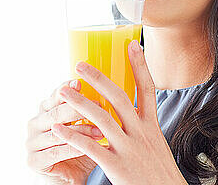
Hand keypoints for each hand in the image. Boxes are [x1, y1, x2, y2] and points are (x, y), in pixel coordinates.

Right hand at [26, 79, 102, 183]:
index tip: (81, 83)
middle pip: (56, 112)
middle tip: (101, 108)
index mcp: (46, 110)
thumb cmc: (83, 148)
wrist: (74, 178)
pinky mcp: (33, 161)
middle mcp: (35, 123)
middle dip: (79, 109)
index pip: (55, 95)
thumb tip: (113, 89)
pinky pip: (55, 152)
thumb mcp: (87, 125)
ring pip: (57, 132)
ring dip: (81, 131)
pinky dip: (73, 149)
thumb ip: (91, 109)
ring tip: (101, 132)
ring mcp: (32, 142)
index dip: (67, 88)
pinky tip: (88, 148)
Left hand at [50, 40, 187, 184]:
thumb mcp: (156, 145)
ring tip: (62, 91)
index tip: (132, 45)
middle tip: (80, 65)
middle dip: (98, 79)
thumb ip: (143, 128)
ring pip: (101, 118)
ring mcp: (129, 149)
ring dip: (79, 102)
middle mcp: (141, 133)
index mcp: (151, 126)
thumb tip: (132, 113)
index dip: (140, 65)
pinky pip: (91, 147)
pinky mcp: (117, 167)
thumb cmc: (160, 174)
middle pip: (119, 98)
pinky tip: (57, 128)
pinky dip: (72, 136)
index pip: (147, 89)